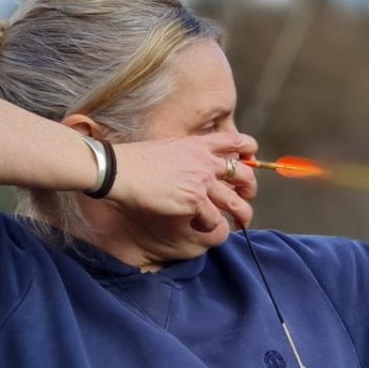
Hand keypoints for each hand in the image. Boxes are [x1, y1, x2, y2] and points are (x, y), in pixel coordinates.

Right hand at [106, 133, 258, 239]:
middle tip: (245, 198)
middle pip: (245, 175)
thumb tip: (191, 165)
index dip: (250, 151)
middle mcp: (205, 162)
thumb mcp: (167, 147)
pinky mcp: (195, 201)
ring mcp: (202, 181)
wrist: (118, 170)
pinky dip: (209, 226)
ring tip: (240, 223)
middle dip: (250, 189)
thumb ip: (186, 154)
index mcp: (199, 145)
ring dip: (242, 216)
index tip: (249, 162)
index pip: (237, 141)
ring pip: (237, 203)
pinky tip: (199, 226)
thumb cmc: (134, 161)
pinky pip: (214, 219)